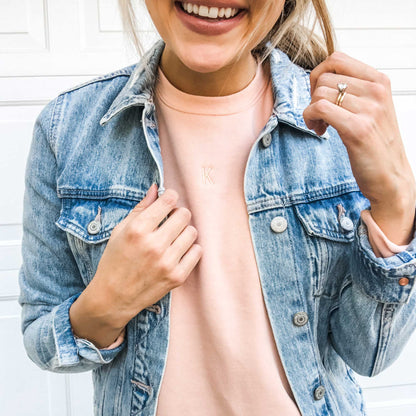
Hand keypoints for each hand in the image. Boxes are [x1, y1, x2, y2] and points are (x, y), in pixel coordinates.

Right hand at [75, 184, 201, 332]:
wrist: (113, 297)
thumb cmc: (115, 260)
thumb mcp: (121, 230)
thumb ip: (141, 208)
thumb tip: (156, 188)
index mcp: (137, 230)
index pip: (169, 200)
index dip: (170, 197)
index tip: (169, 201)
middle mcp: (154, 245)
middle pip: (184, 215)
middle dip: (178, 214)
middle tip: (171, 221)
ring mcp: (167, 262)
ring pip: (192, 232)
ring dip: (184, 231)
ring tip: (173, 238)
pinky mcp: (177, 277)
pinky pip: (197, 252)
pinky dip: (190, 249)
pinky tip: (178, 251)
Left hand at [303, 51, 415, 243]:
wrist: (391, 177)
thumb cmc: (375, 144)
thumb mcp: (371, 108)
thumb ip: (353, 90)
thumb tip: (320, 78)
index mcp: (380, 81)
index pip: (337, 58)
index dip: (318, 75)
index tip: (318, 96)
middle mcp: (377, 90)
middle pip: (323, 77)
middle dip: (311, 96)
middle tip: (318, 116)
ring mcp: (369, 109)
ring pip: (319, 93)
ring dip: (310, 111)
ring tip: (320, 126)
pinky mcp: (357, 129)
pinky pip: (319, 108)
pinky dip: (310, 119)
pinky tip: (319, 131)